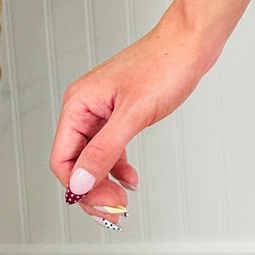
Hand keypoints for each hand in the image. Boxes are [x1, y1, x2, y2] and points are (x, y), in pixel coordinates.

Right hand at [48, 8, 217, 229]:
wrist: (191, 43)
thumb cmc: (165, 65)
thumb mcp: (133, 114)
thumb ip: (104, 151)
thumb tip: (79, 183)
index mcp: (79, 103)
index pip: (62, 158)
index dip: (78, 187)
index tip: (101, 205)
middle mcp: (85, 107)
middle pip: (76, 161)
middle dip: (92, 189)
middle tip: (114, 212)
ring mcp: (103, 109)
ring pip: (93, 157)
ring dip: (105, 182)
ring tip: (121, 201)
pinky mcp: (121, 112)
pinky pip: (110, 147)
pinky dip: (118, 165)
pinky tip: (130, 179)